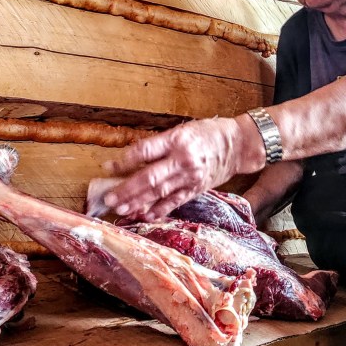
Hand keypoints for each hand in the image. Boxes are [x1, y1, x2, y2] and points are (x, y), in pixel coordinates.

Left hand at [101, 117, 257, 220]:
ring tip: (120, 209)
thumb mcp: (182, 130)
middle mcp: (183, 160)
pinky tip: (145, 215)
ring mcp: (190, 177)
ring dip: (138, 202)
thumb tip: (132, 158)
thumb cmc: (208, 133)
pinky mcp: (196, 189)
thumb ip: (159, 144)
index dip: (124, 161)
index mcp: (177, 140)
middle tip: (109, 198)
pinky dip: (159, 209)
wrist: (238, 145)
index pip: (145, 151)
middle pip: (150, 177)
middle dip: (127, 189)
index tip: (108, 167)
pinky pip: (175, 202)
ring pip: (159, 193)